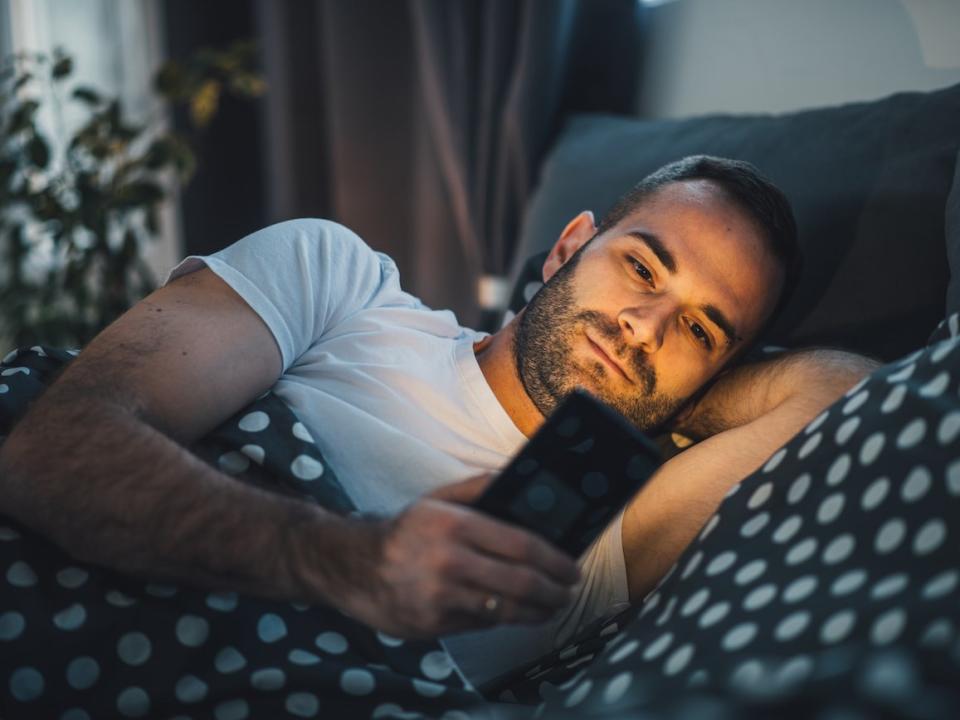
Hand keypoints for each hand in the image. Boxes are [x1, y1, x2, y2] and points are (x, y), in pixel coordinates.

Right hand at [332, 475, 580, 637]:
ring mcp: (442, 596)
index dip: (555, 560)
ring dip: (538, 612)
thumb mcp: (438, 499)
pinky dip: (503, 619)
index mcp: (456, 524)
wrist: (356, 568)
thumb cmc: (406, 532)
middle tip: (568, 592)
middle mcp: (450, 560)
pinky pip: (482, 623)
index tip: (572, 568)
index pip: (522, 545)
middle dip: (555, 591)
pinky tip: (513, 612)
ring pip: (507, 610)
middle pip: (521, 583)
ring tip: (551, 607)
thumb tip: (518, 477)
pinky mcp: (435, 623)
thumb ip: (479, 488)